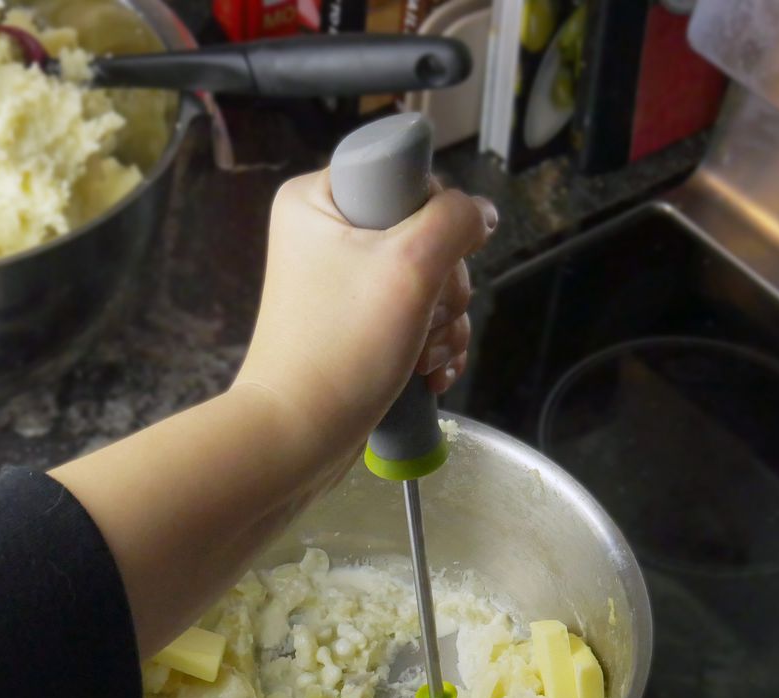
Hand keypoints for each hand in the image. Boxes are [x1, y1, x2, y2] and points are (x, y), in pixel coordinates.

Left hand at [50, 169, 494, 658]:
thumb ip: (455, 222)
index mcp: (318, 200)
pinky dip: (431, 346)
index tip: (425, 263)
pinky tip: (429, 373)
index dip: (434, 219)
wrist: (297, 438)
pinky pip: (415, 318)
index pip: (406, 177)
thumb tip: (482, 212)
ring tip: (422, 357)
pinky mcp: (355, 326)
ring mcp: (340, 283)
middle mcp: (325, 235)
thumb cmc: (341, 349)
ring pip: (429, 282)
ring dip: (443, 324)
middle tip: (421, 320)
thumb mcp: (410, 267)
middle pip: (425, 234)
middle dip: (443, 287)